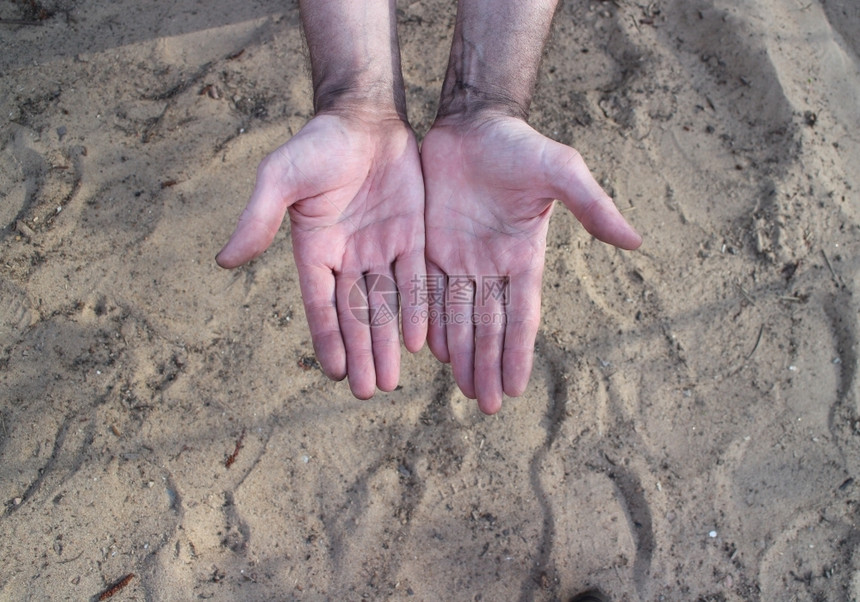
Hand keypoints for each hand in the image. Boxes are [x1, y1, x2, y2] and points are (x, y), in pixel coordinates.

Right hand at [217, 112, 426, 398]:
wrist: (363, 117)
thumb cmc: (316, 145)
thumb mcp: (279, 178)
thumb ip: (257, 218)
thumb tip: (223, 262)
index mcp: (314, 250)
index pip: (320, 305)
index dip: (327, 338)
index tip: (334, 373)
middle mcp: (348, 257)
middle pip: (355, 315)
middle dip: (361, 353)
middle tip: (368, 391)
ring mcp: (380, 248)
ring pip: (385, 305)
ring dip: (387, 343)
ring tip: (390, 381)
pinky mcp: (411, 236)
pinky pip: (414, 279)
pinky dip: (415, 309)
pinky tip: (419, 341)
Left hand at [421, 113, 640, 413]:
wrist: (473, 123)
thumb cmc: (519, 146)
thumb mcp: (561, 171)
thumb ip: (592, 207)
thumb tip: (637, 242)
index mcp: (524, 256)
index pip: (522, 315)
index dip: (518, 351)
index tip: (516, 389)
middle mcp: (492, 265)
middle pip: (489, 325)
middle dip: (488, 364)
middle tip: (485, 406)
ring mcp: (460, 258)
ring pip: (459, 316)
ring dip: (462, 354)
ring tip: (464, 390)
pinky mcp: (431, 246)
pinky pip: (428, 293)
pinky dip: (431, 322)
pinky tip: (431, 352)